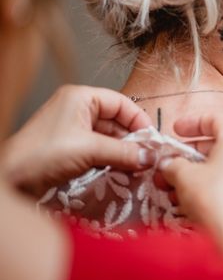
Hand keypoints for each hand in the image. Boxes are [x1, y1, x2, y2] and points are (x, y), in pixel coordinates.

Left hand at [1, 85, 153, 195]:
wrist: (9, 181)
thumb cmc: (42, 155)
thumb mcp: (90, 150)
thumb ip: (124, 152)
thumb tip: (150, 156)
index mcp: (81, 97)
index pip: (121, 103)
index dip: (138, 119)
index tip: (152, 139)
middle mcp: (77, 109)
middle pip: (116, 121)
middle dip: (132, 139)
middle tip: (148, 157)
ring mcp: (73, 129)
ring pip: (109, 137)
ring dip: (124, 152)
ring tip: (138, 167)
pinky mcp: (70, 148)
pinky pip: (99, 150)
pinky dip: (112, 160)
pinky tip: (122, 171)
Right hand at [159, 109, 222, 234]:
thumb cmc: (211, 197)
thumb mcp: (183, 175)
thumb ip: (173, 163)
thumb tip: (167, 164)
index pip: (216, 118)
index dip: (192, 121)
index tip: (174, 131)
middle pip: (219, 142)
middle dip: (190, 151)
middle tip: (170, 161)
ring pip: (222, 164)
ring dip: (195, 171)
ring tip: (171, 184)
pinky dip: (209, 183)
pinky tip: (187, 198)